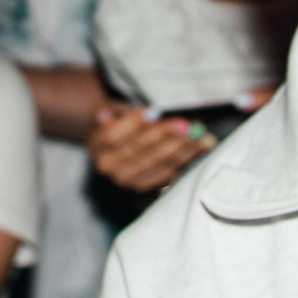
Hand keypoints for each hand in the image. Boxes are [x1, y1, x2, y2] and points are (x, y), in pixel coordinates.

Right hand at [85, 104, 215, 194]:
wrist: (117, 147)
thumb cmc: (120, 122)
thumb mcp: (114, 110)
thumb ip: (120, 112)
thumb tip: (125, 115)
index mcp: (96, 146)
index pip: (114, 136)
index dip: (134, 124)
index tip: (154, 111)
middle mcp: (108, 167)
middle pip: (139, 150)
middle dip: (165, 136)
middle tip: (186, 125)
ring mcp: (127, 180)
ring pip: (157, 162)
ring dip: (182, 148)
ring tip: (200, 135)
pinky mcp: (145, 187)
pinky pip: (169, 173)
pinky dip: (187, 159)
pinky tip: (201, 147)